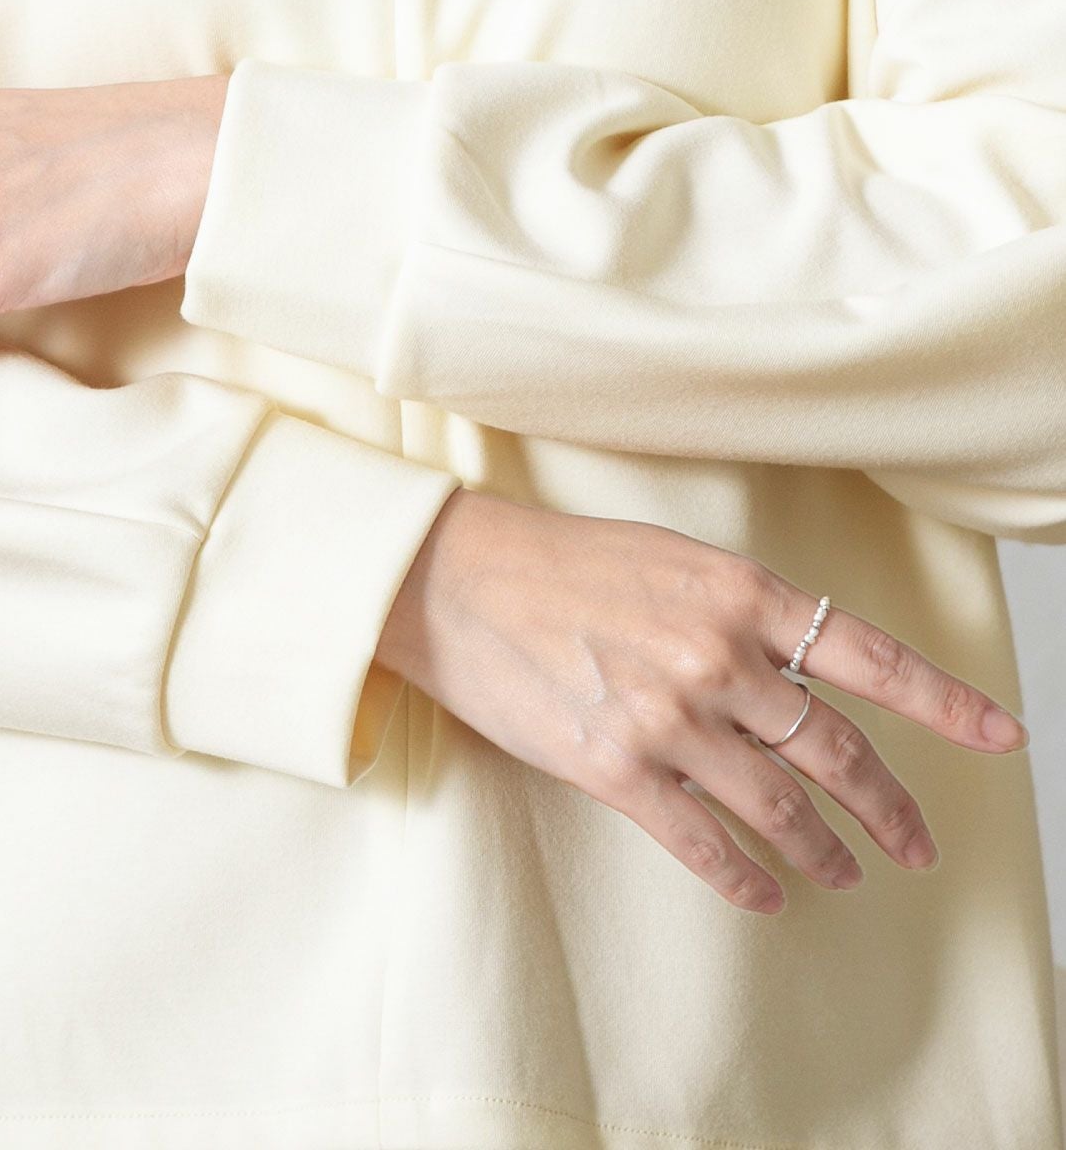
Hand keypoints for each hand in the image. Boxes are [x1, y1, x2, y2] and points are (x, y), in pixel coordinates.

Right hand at [376, 488, 1030, 913]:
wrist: (455, 579)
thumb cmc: (559, 561)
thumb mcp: (671, 559)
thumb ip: (742, 612)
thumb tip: (802, 671)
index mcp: (738, 593)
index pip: (869, 656)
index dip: (944, 703)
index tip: (999, 736)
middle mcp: (717, 657)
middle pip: (836, 750)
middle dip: (889, 807)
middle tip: (915, 844)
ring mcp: (668, 717)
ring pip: (781, 806)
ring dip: (825, 850)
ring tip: (844, 872)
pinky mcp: (615, 768)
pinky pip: (705, 842)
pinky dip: (746, 877)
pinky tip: (766, 893)